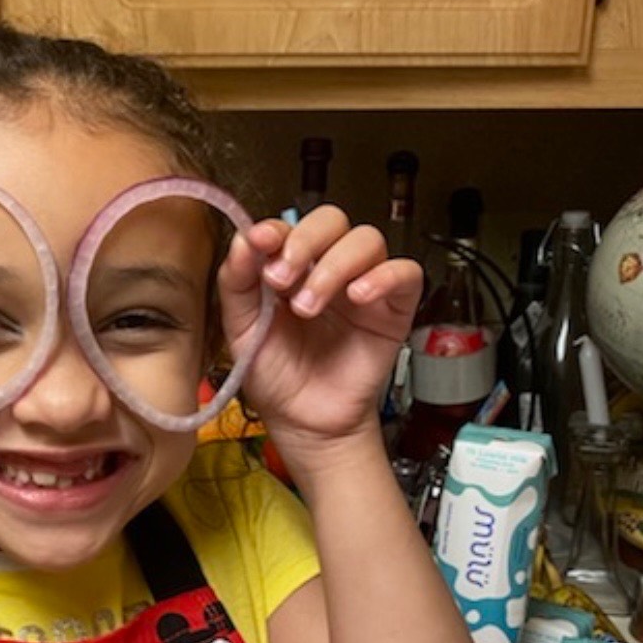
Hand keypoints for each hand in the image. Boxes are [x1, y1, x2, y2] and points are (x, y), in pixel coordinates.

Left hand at [217, 207, 421, 460]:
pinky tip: (358, 296)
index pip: (289, 227)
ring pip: (366, 240)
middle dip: (305, 242)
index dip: (276, 229)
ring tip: (309, 306)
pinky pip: (405, 273)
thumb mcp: (243, 330)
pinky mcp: (394, 308)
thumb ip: (238, 283)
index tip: (260, 242)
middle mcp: (328, 268)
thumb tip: (243, 239)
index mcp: (291, 267)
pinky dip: (384, 276)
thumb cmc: (276, 375)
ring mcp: (364, 284)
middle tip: (282, 279)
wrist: (304, 422)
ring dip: (335, 265)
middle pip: (332, 220)